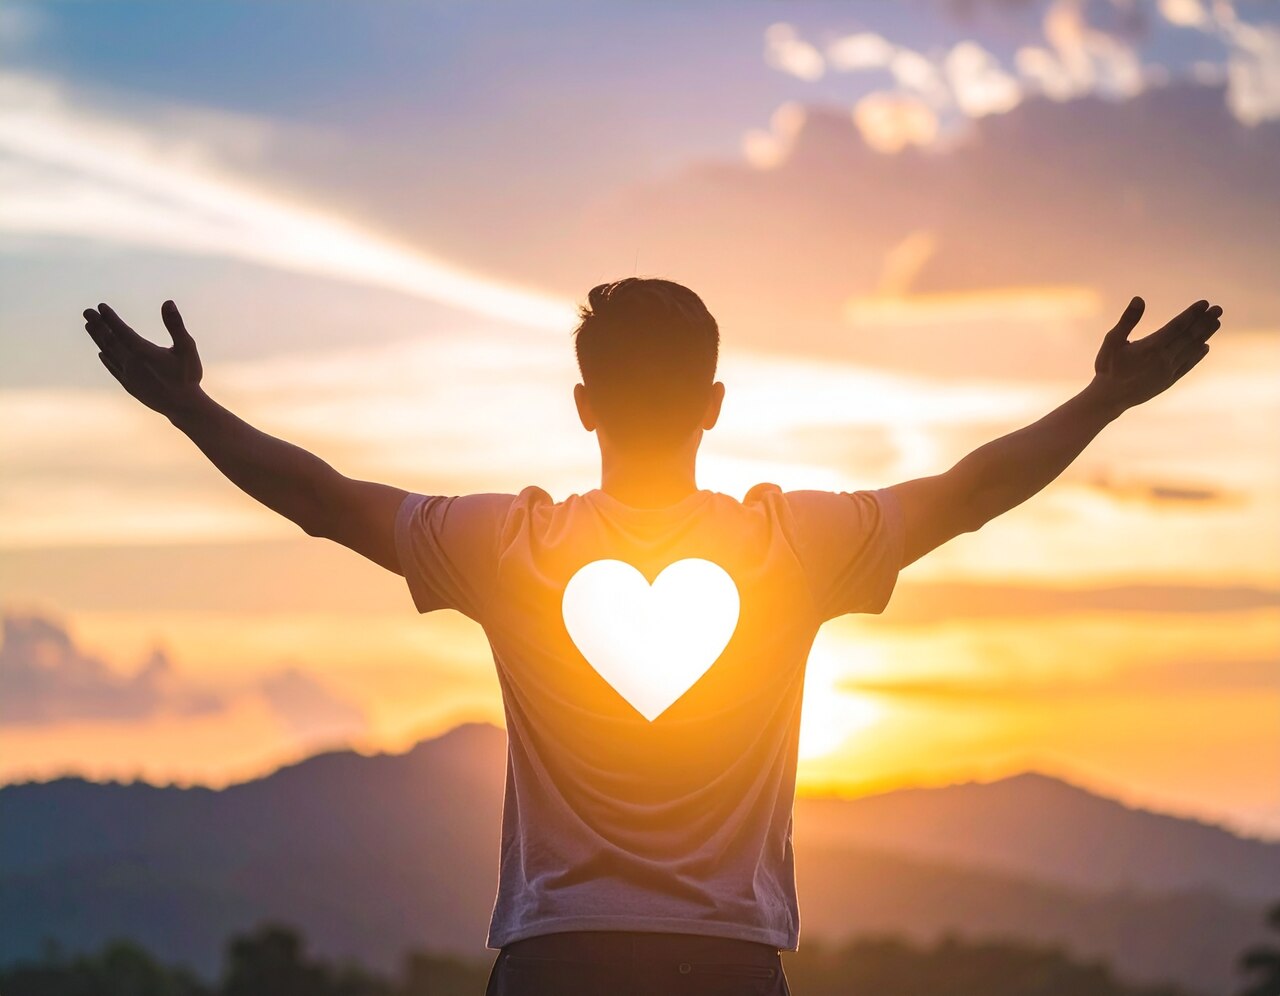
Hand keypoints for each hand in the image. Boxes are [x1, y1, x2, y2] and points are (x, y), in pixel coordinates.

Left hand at [84, 300, 205, 418]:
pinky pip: (113, 369)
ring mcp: (128, 375)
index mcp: (143, 352)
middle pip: (110, 340)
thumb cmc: (188, 375)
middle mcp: (131, 363)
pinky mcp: (130, 386)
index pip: (121, 330)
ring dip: (98, 339)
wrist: (184, 406)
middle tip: (87, 312)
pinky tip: (101, 353)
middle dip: (98, 325)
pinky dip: (106, 359)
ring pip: (108, 354)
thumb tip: (168, 302)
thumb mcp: (187, 347)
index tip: (101, 306)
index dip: (110, 318)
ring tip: (88, 326)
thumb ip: (175, 324)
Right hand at [1091, 296, 1221, 410]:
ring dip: (1205, 335)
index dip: (1192, 314)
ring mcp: (1168, 371)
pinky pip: (1188, 365)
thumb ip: (1127, 320)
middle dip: (1204, 321)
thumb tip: (1139, 299)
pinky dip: (1198, 355)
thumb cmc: (1107, 367)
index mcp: (1150, 347)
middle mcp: (1163, 359)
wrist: (1108, 398)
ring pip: (1191, 350)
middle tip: (1218, 309)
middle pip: (1189, 336)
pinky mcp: (1168, 381)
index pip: (1177, 326)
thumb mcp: (1112, 340)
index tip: (1204, 303)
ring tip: (1216, 322)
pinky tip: (1205, 347)